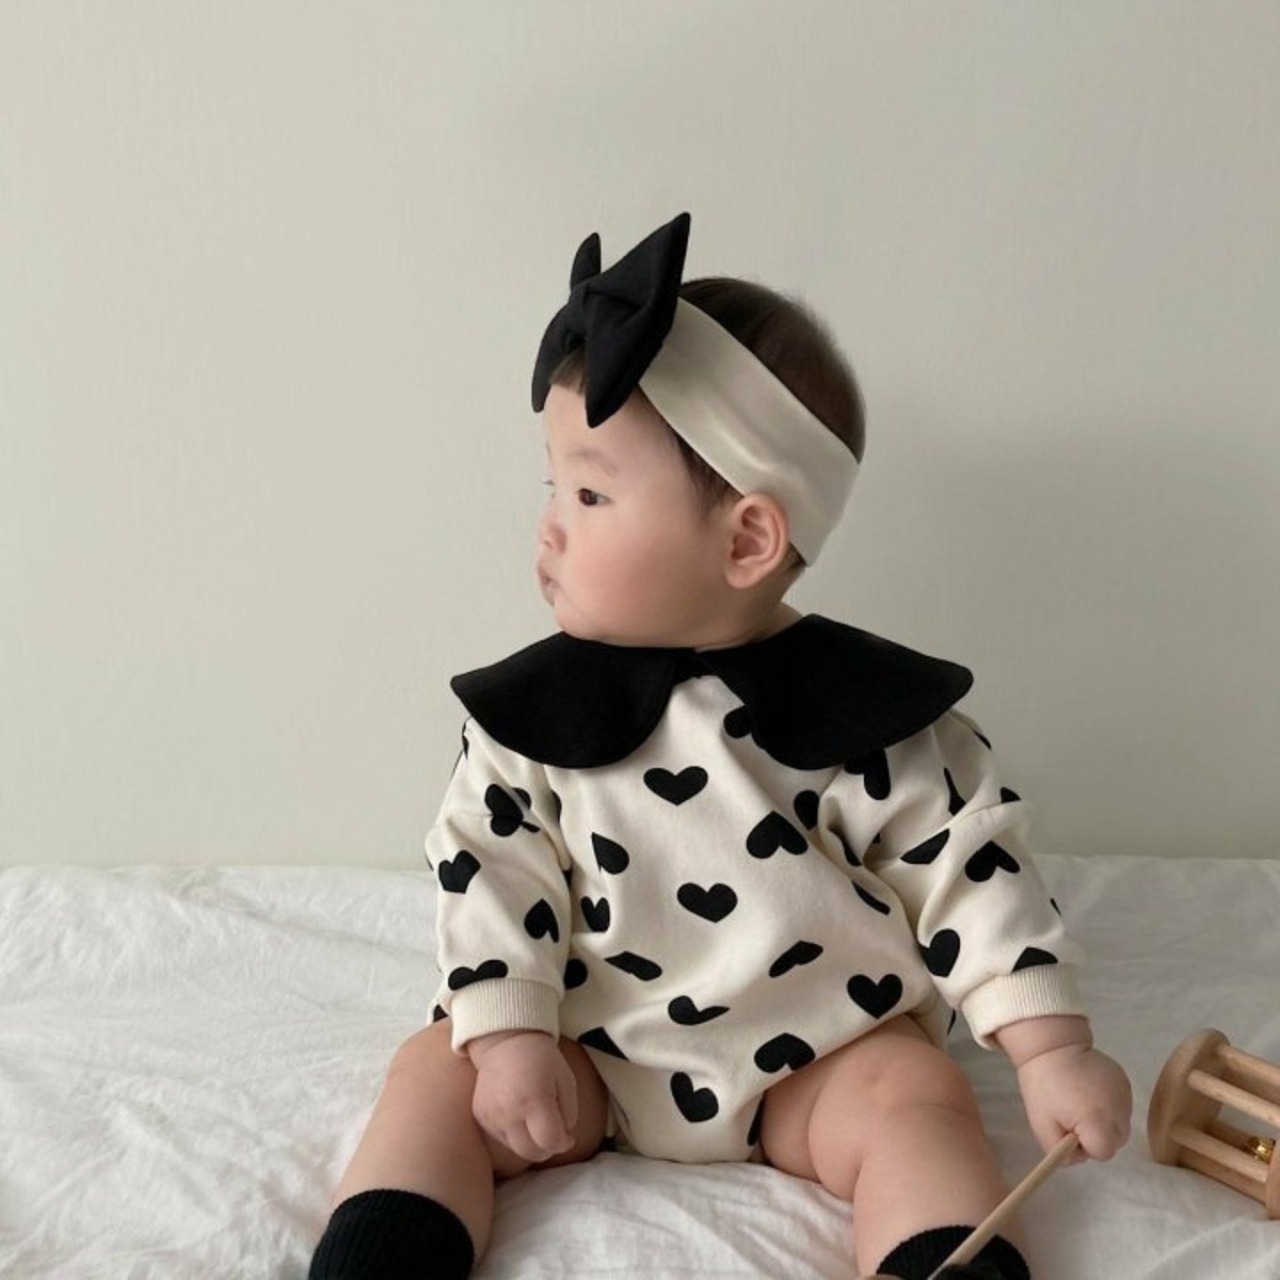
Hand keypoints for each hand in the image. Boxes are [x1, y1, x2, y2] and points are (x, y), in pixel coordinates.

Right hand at [467, 1031, 577, 1163]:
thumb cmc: (541, 1058)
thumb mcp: (566, 1081)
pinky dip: (514, 1134)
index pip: (550, 1143)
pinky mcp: (481, 1117)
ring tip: (534, 1118)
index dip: (563, 1143)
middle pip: (532, 1153)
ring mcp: (491, 1116)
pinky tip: (518, 1113)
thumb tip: (563, 1142)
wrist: (504, 1040)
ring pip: (516, 1149)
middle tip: (553, 1130)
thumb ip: (569, 1115)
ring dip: (530, 1142)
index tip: (568, 1135)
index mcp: (534, 1100)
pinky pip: (501, 1138)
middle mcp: (509, 1112)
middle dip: (547, 1147)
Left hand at [997, 1017, 1132, 1161]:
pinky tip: (1090, 1091)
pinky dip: (1109, 1105)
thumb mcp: (1042, 1127)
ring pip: (1121, 1124)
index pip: (1103, 1152)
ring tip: (1080, 1101)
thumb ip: (1061, 1154)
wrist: (1052, 1046)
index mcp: (1098, 1121)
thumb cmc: (1043, 1087)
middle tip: (1073, 1117)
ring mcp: (1124, 1093)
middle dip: (1097, 1136)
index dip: (1085, 1146)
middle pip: (1116, 1141)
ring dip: (1104, 1121)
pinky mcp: (1125, 1081)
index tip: (1070, 1130)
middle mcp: (1118, 1109)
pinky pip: (1121, 1105)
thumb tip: (1079, 1156)